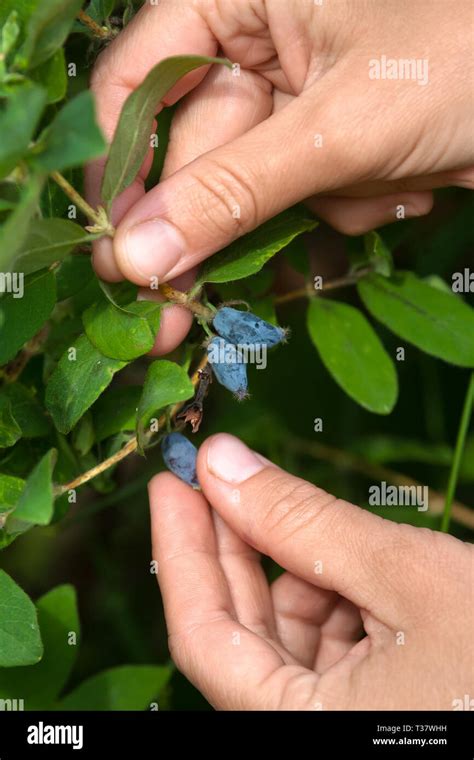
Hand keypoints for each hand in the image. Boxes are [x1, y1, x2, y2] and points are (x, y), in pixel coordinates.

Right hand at [87, 0, 472, 352]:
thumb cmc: (467, 59)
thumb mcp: (338, 128)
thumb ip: (232, 192)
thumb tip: (136, 256)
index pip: (136, 86)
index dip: (124, 170)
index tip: (124, 248)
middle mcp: (254, 41)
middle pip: (191, 151)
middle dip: (211, 225)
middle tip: (171, 312)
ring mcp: (294, 95)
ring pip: (248, 187)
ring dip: (305, 213)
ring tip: (382, 183)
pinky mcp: (328, 139)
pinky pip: (298, 197)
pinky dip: (342, 208)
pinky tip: (404, 184)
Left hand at [148, 433, 472, 709]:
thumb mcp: (406, 577)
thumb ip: (303, 522)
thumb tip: (223, 464)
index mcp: (301, 727)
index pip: (202, 635)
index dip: (181, 549)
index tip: (172, 480)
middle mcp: (309, 731)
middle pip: (240, 633)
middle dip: (232, 545)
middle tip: (222, 473)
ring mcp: (341, 723)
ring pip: (285, 637)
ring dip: (290, 568)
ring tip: (301, 513)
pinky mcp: (372, 707)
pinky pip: (327, 648)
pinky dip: (330, 595)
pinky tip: (347, 558)